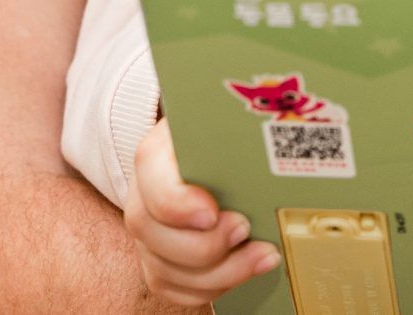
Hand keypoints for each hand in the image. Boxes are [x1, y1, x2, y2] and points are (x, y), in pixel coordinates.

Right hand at [121, 118, 281, 307]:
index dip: (177, 206)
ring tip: (263, 255)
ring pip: (164, 270)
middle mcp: (140, 198)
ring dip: (220, 272)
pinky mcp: (157, 262)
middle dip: (205, 244)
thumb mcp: (225, 122)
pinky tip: (245, 272)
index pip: (151, 182)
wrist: (205, 152)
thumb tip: (272, 136)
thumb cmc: (222, 137)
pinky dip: (212, 288)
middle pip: (151, 233)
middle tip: (246, 229)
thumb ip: (236, 132)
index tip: (212, 213)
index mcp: (155, 156)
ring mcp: (147, 235)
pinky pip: (174, 289)